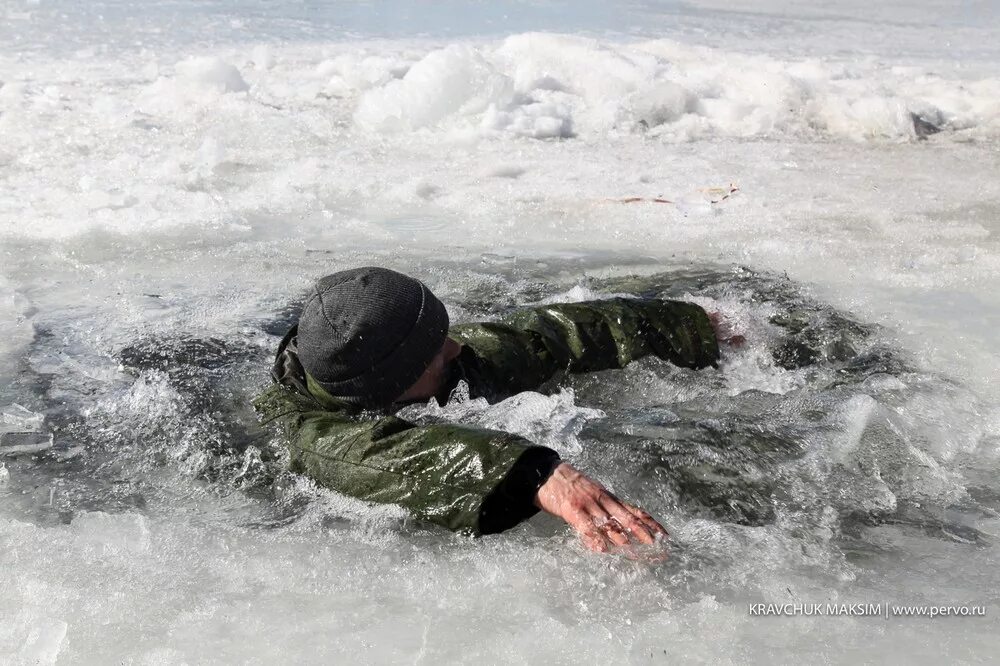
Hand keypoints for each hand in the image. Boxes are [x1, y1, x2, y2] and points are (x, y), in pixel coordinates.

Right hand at [534, 463, 667, 553]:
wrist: (548, 473)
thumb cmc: (570, 486)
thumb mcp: (593, 493)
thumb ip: (606, 508)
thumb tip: (620, 526)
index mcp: (610, 498)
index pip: (636, 511)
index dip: (652, 524)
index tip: (666, 537)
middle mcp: (603, 501)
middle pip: (628, 520)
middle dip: (644, 536)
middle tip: (658, 550)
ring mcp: (589, 504)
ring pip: (609, 524)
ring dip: (624, 541)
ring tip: (637, 554)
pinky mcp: (572, 510)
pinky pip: (586, 526)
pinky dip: (595, 538)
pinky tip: (602, 550)